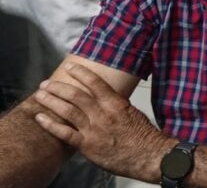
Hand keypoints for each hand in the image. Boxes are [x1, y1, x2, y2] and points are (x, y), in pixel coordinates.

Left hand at [33, 64, 172, 181]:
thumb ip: (115, 105)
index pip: (95, 83)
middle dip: (58, 87)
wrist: (148, 156)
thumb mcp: (132, 112)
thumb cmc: (143, 135)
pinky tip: (41, 118)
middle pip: (76, 95)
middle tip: (47, 83)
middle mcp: (102, 114)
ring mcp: (93, 130)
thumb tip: (105, 98)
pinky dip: (50, 125)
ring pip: (67, 111)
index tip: (70, 67)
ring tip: (41, 95)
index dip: (80, 73)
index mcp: (115, 104)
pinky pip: (64, 133)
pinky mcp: (87, 145)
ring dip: (51, 101)